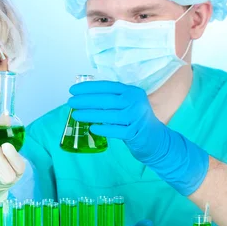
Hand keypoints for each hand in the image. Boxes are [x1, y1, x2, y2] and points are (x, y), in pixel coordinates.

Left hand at [0, 135, 25, 201]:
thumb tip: (4, 115)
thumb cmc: (3, 162)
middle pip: (7, 174)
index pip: (19, 166)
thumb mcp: (9, 153)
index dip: (13, 157)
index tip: (6, 145)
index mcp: (17, 170)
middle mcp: (7, 178)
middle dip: (0, 159)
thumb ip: (7, 134)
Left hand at [68, 80, 208, 195]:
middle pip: (106, 100)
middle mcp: (135, 101)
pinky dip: (103, 129)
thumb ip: (112, 99)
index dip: (89, 87)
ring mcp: (135, 117)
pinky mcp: (135, 132)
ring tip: (75, 114)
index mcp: (131, 91)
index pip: (107, 87)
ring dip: (89, 114)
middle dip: (85, 100)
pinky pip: (115, 130)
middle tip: (70, 102)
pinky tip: (92, 128)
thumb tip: (84, 97)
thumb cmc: (135, 119)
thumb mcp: (127, 104)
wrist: (156, 138)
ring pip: (108, 115)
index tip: (73, 89)